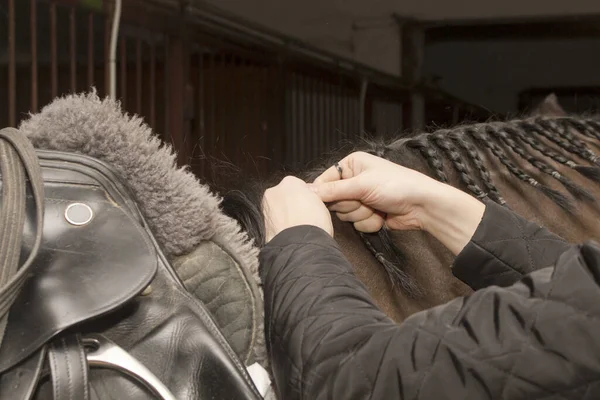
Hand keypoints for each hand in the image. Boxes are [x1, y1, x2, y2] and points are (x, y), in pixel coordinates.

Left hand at [262, 176, 333, 242]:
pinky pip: (274, 224)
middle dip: (291, 205)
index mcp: (290, 181)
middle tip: (305, 217)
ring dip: (285, 216)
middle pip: (284, 196)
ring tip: (298, 227)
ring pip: (277, 210)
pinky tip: (290, 234)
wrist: (301, 244)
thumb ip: (311, 197)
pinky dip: (280, 228)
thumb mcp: (321, 202)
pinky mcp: (262, 225)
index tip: (312, 206)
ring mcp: (265, 208)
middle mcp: (273, 191)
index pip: (299, 186)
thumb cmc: (314, 222)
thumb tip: (309, 201)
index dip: (306, 197)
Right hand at [311, 151, 442, 231]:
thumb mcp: (361, 184)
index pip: (324, 180)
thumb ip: (333, 190)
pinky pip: (356, 224)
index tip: (335, 198)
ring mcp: (361, 198)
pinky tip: (382, 215)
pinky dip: (369, 222)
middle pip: (334, 201)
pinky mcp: (368, 214)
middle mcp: (354, 180)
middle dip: (350, 204)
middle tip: (365, 199)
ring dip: (361, 214)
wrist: (422, 205)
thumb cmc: (397, 186)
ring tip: (376, 206)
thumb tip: (307, 191)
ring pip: (345, 215)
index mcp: (351, 164)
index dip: (327, 193)